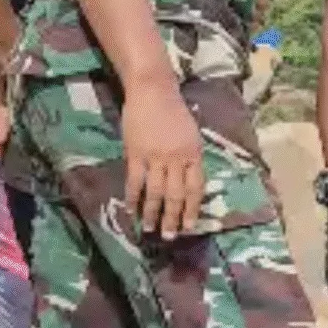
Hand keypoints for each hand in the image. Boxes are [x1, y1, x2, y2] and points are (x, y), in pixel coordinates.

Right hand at [121, 82, 205, 240]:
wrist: (153, 90)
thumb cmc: (173, 110)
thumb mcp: (191, 134)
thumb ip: (190, 157)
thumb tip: (188, 183)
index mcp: (193, 153)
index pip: (196, 188)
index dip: (192, 209)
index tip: (189, 226)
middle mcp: (177, 158)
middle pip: (176, 195)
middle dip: (173, 218)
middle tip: (169, 236)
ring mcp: (155, 157)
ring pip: (155, 193)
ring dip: (152, 213)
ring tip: (149, 229)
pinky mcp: (136, 154)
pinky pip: (135, 182)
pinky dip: (133, 198)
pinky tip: (131, 210)